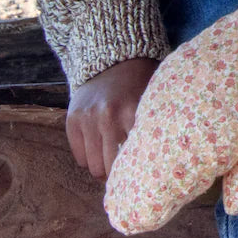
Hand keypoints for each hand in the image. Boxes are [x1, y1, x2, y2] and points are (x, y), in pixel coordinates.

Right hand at [67, 57, 159, 178]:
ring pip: (94, 166)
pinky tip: (101, 149)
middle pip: (111, 166)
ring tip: (115, 161)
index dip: (139, 170)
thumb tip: (164, 161)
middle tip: (128, 175)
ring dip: (104, 168)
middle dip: (119, 174)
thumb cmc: (140, 82)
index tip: (145, 178)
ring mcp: (88, 119)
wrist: (113, 59)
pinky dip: (89, 158)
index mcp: (132, 111)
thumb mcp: (153, 98)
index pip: (134, 155)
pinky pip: (80, 157)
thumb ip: (154, 125)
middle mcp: (108, 116)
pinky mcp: (72, 121)